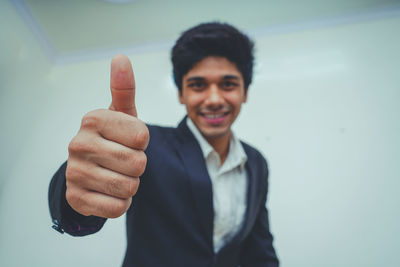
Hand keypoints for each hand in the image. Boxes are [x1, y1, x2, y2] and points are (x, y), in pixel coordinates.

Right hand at [65, 55, 148, 217]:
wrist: (90, 169)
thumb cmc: (113, 138)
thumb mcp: (121, 114)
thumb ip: (123, 89)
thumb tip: (121, 58)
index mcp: (93, 119)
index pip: (142, 137)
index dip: (142, 142)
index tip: (129, 140)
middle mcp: (78, 144)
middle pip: (137, 163)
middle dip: (138, 165)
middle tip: (123, 160)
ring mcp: (75, 172)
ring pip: (129, 187)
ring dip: (131, 184)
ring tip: (117, 174)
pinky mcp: (76, 198)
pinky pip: (117, 208)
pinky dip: (121, 202)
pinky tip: (109, 191)